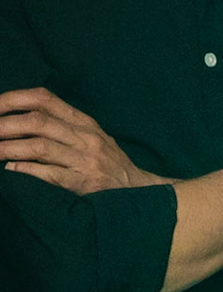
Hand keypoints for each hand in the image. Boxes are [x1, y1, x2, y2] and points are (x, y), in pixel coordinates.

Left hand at [0, 87, 161, 192]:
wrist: (141, 192)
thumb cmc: (110, 165)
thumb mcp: (91, 137)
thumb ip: (61, 127)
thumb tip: (17, 122)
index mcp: (84, 122)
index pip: (45, 99)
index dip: (13, 99)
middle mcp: (85, 137)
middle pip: (37, 122)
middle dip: (3, 125)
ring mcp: (86, 160)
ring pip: (39, 147)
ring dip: (7, 148)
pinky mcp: (85, 183)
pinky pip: (49, 174)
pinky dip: (26, 170)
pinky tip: (10, 169)